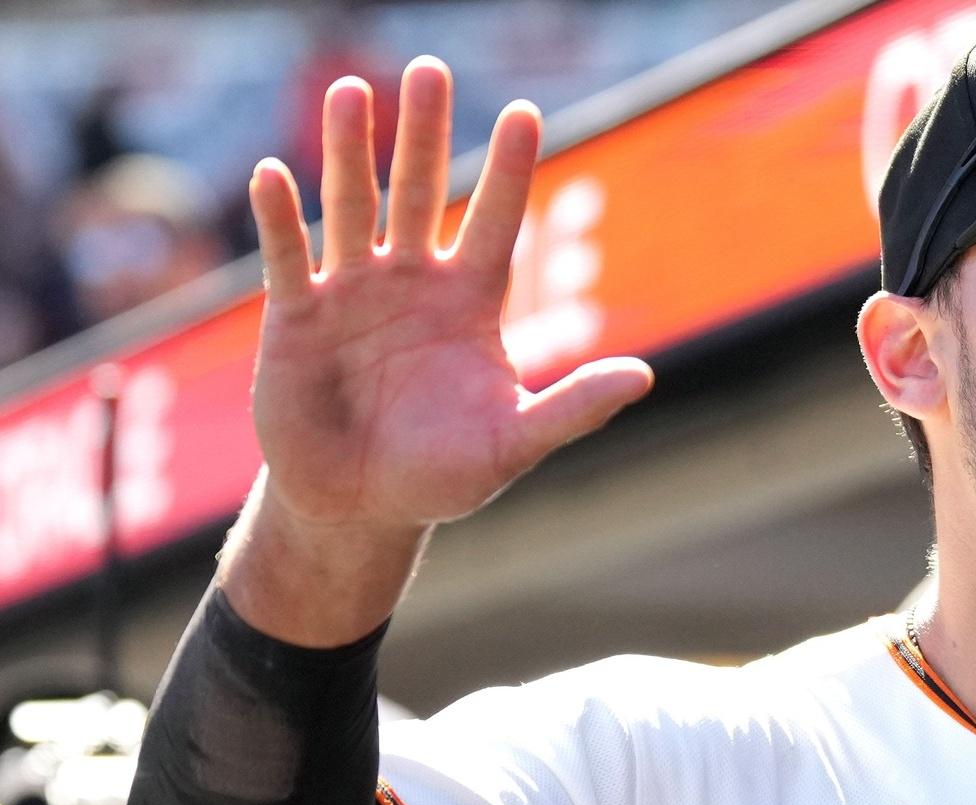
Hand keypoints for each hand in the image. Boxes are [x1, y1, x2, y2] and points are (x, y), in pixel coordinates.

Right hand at [247, 57, 652, 533]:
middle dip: (423, 135)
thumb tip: (645, 375)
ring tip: (351, 92)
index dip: (509, 171)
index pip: (495, 223)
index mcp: (470, 303)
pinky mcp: (296, 318)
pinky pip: (289, 258)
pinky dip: (281, 219)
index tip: (526, 111)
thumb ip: (573, 407)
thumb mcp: (513, 444)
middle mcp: (412, 283)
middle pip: (419, 194)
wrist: (361, 506)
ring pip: (351, 208)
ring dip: (349, 152)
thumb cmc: (444, 474)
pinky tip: (273, 173)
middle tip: (430, 69)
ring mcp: (352, 294)